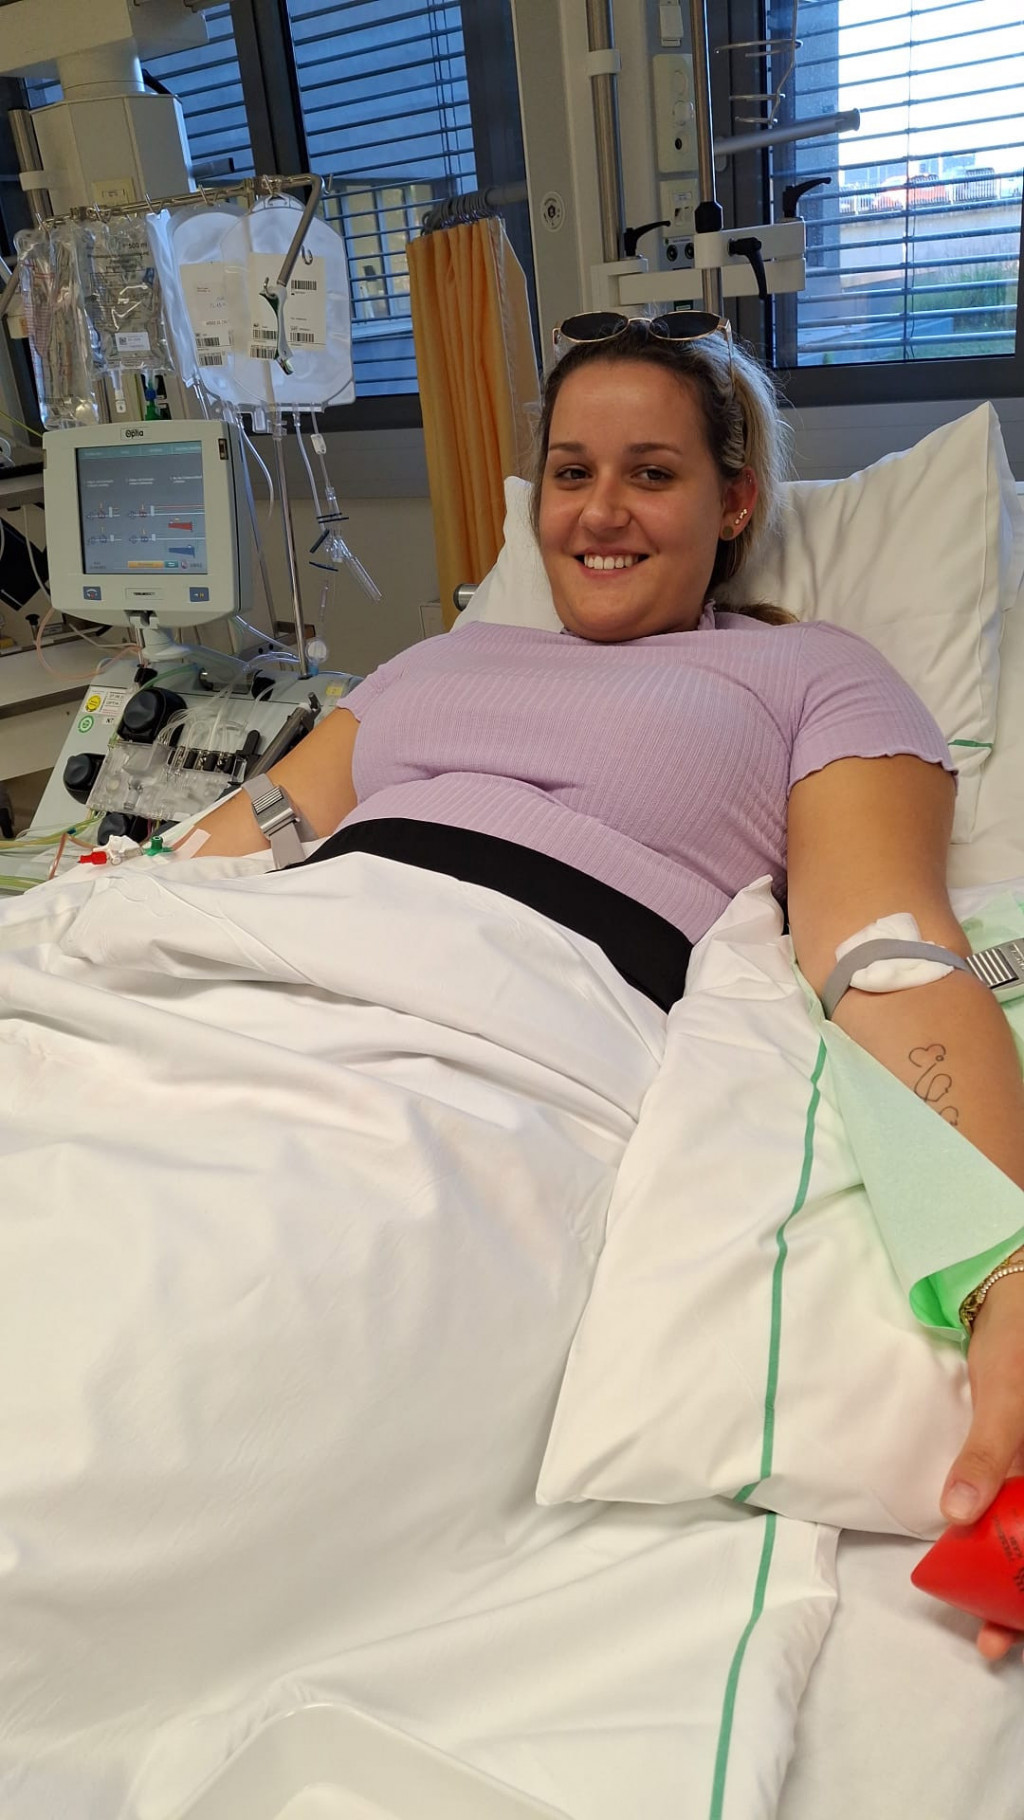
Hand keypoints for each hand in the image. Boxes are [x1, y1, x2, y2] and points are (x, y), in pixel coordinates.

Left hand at [940, 1261, 1023, 1659]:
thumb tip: (957, 1514)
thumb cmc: (1016, 1340)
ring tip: (990, 1634)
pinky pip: (1019, 1519)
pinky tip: (985, 1580)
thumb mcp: (1007, 1394)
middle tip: (995, 1644)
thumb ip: (987, 1452)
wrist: (1010, 1297)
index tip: (1012, 1630)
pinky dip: (1007, 1550)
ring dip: (1018, 1587)